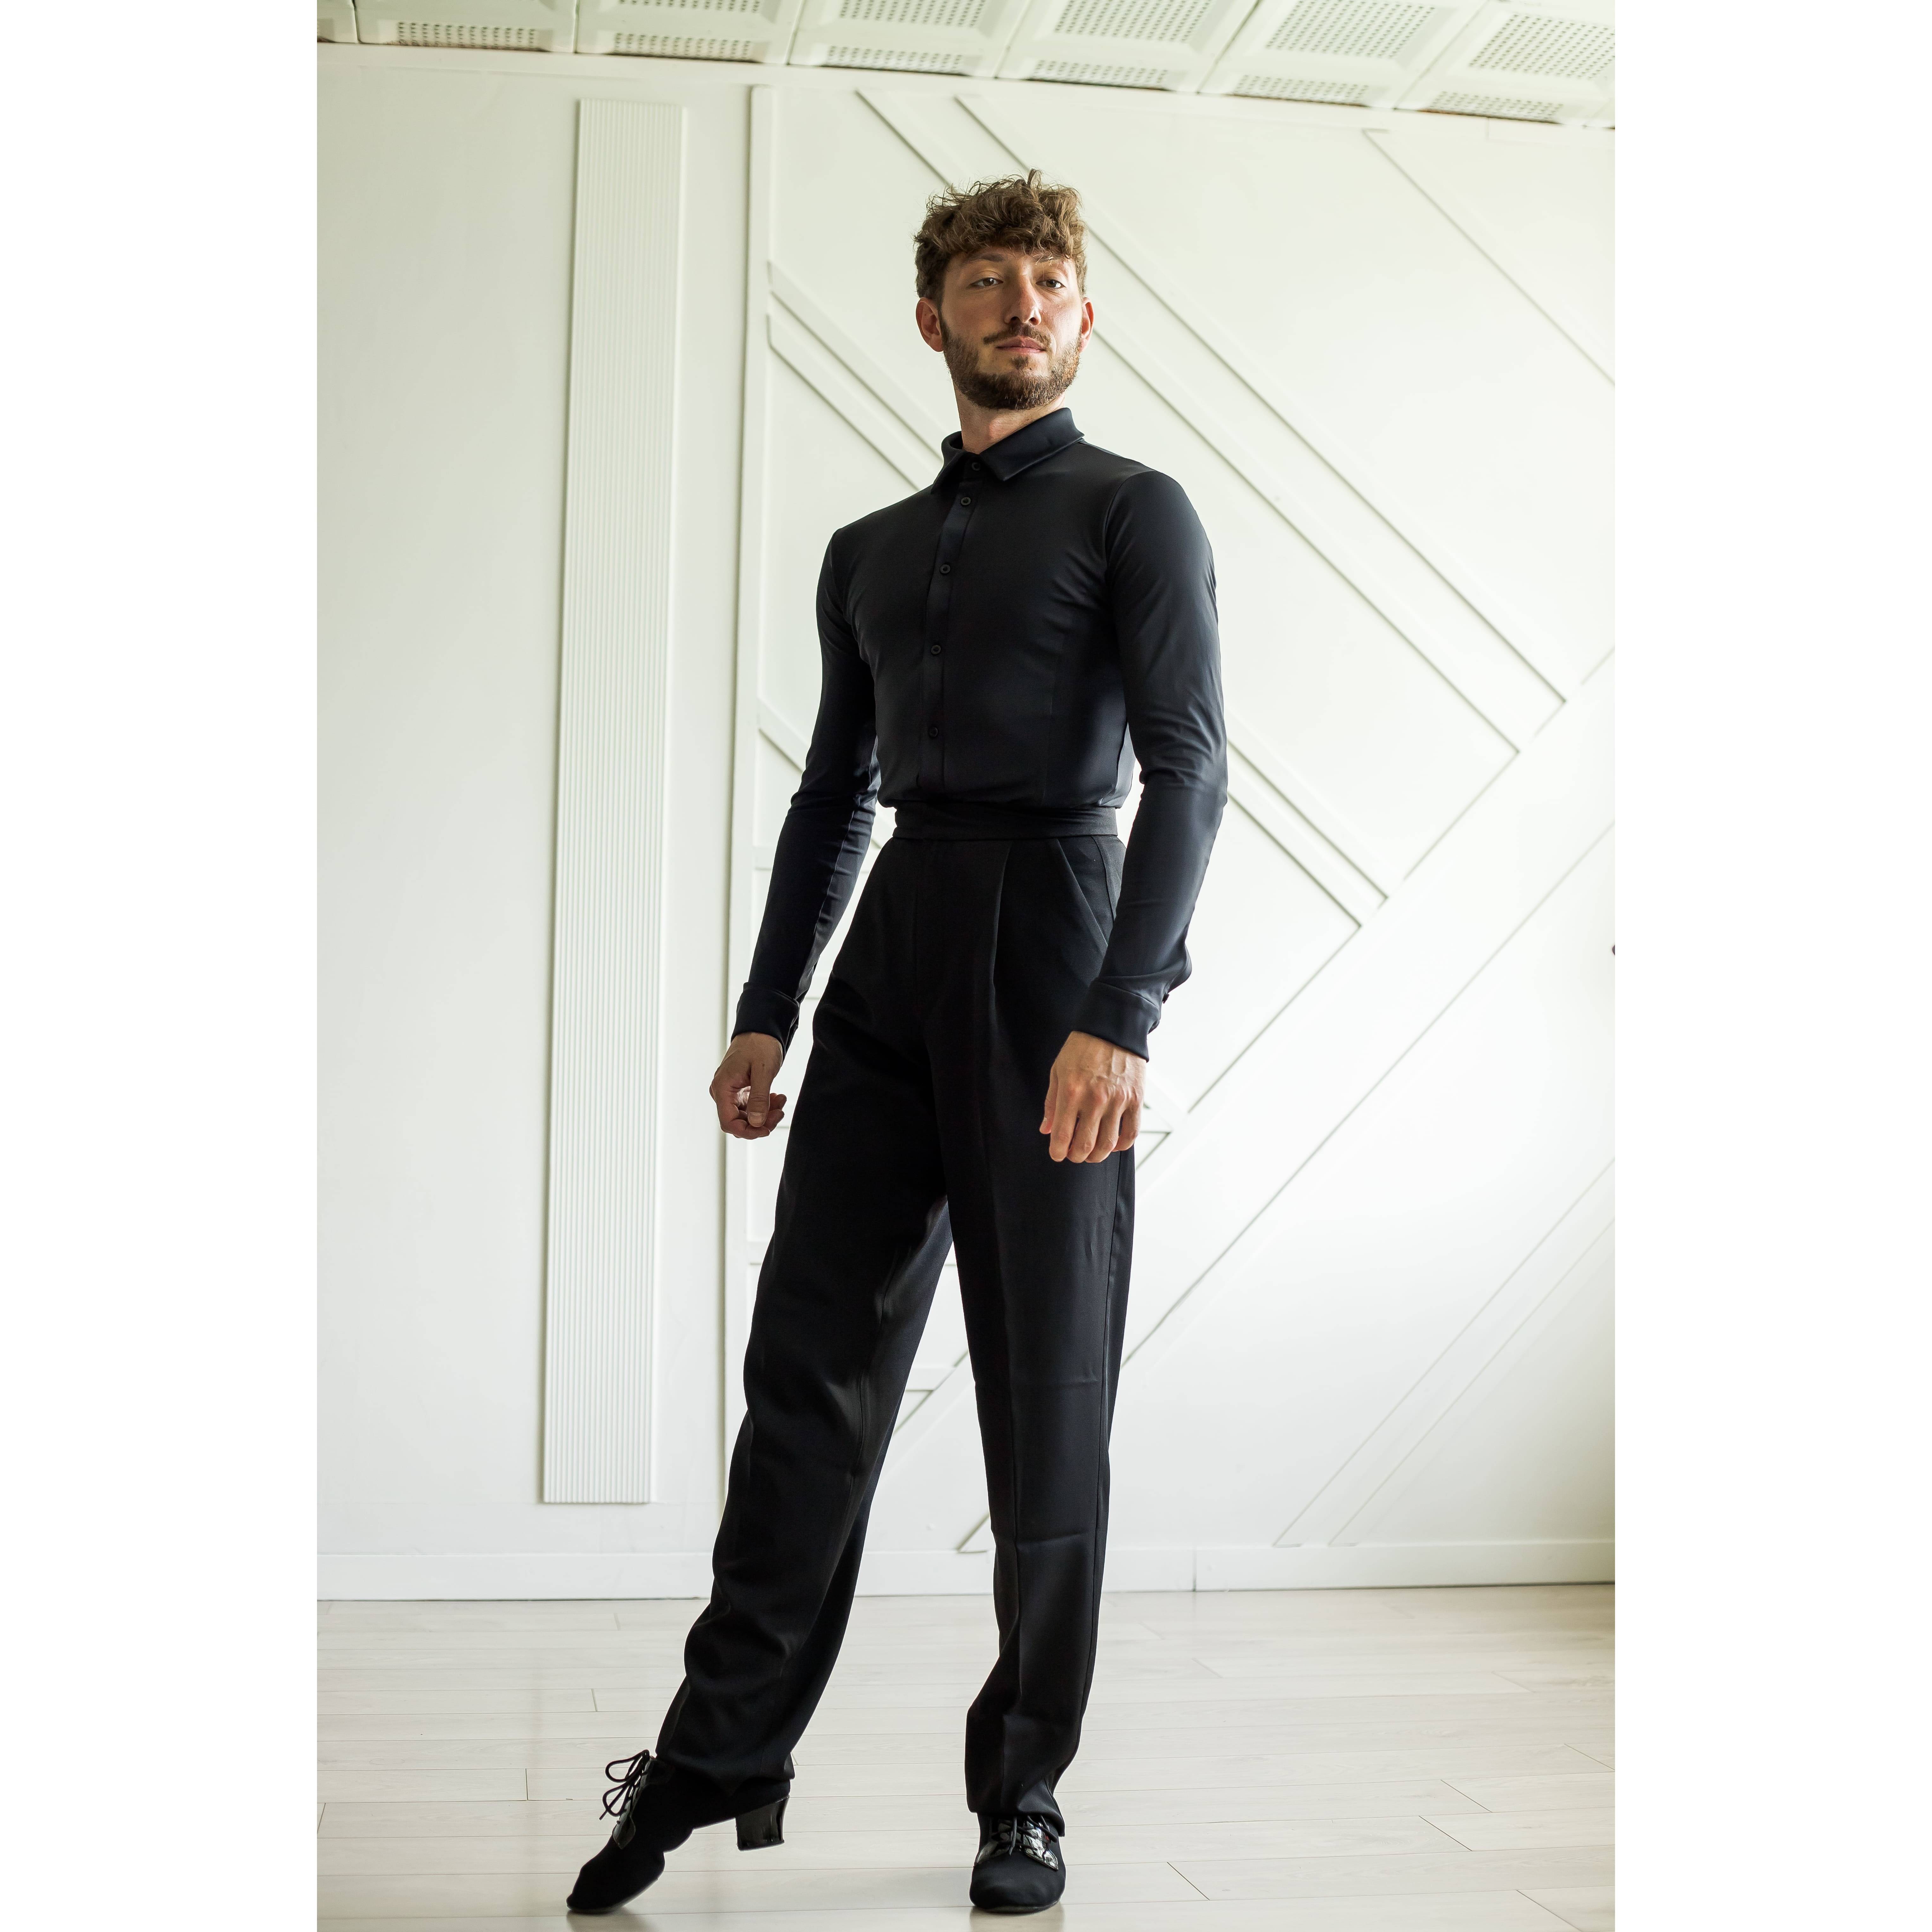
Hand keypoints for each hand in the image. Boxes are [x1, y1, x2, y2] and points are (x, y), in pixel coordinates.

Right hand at [712, 1032, 786, 1138]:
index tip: (766, 1129)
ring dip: (766, 1114)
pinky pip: (751, 1107)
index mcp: (722, 1088)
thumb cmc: (760, 1045)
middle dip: (761, 1122)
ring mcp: (730, 1092)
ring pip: (746, 1116)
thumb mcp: (763, 1071)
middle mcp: (723, 1092)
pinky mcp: (739, 1091)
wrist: (761, 1030)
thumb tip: (756, 1123)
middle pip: (738, 1122)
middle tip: (780, 1112)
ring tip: (780, 1101)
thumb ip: (759, 1098)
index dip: (748, 1131)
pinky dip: (765, 1106)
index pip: (728, 1122)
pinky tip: (776, 1097)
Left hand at [1039, 1030, 1144, 1163]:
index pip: (1062, 1135)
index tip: (1057, 1154)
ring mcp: (1117, 1100)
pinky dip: (1121, 1145)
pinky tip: (1113, 1143)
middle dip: (1076, 1156)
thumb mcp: (1057, 1070)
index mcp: (1071, 1091)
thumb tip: (1047, 1130)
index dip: (1057, 1152)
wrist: (1112, 1028)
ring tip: (1091, 1153)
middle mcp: (1094, 1099)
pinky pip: (1131, 1133)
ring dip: (1097, 1156)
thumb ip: (1051, 1103)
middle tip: (1073, 1154)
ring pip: (1108, 1144)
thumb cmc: (1082, 1048)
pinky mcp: (1136, 1099)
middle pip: (1085, 1145)